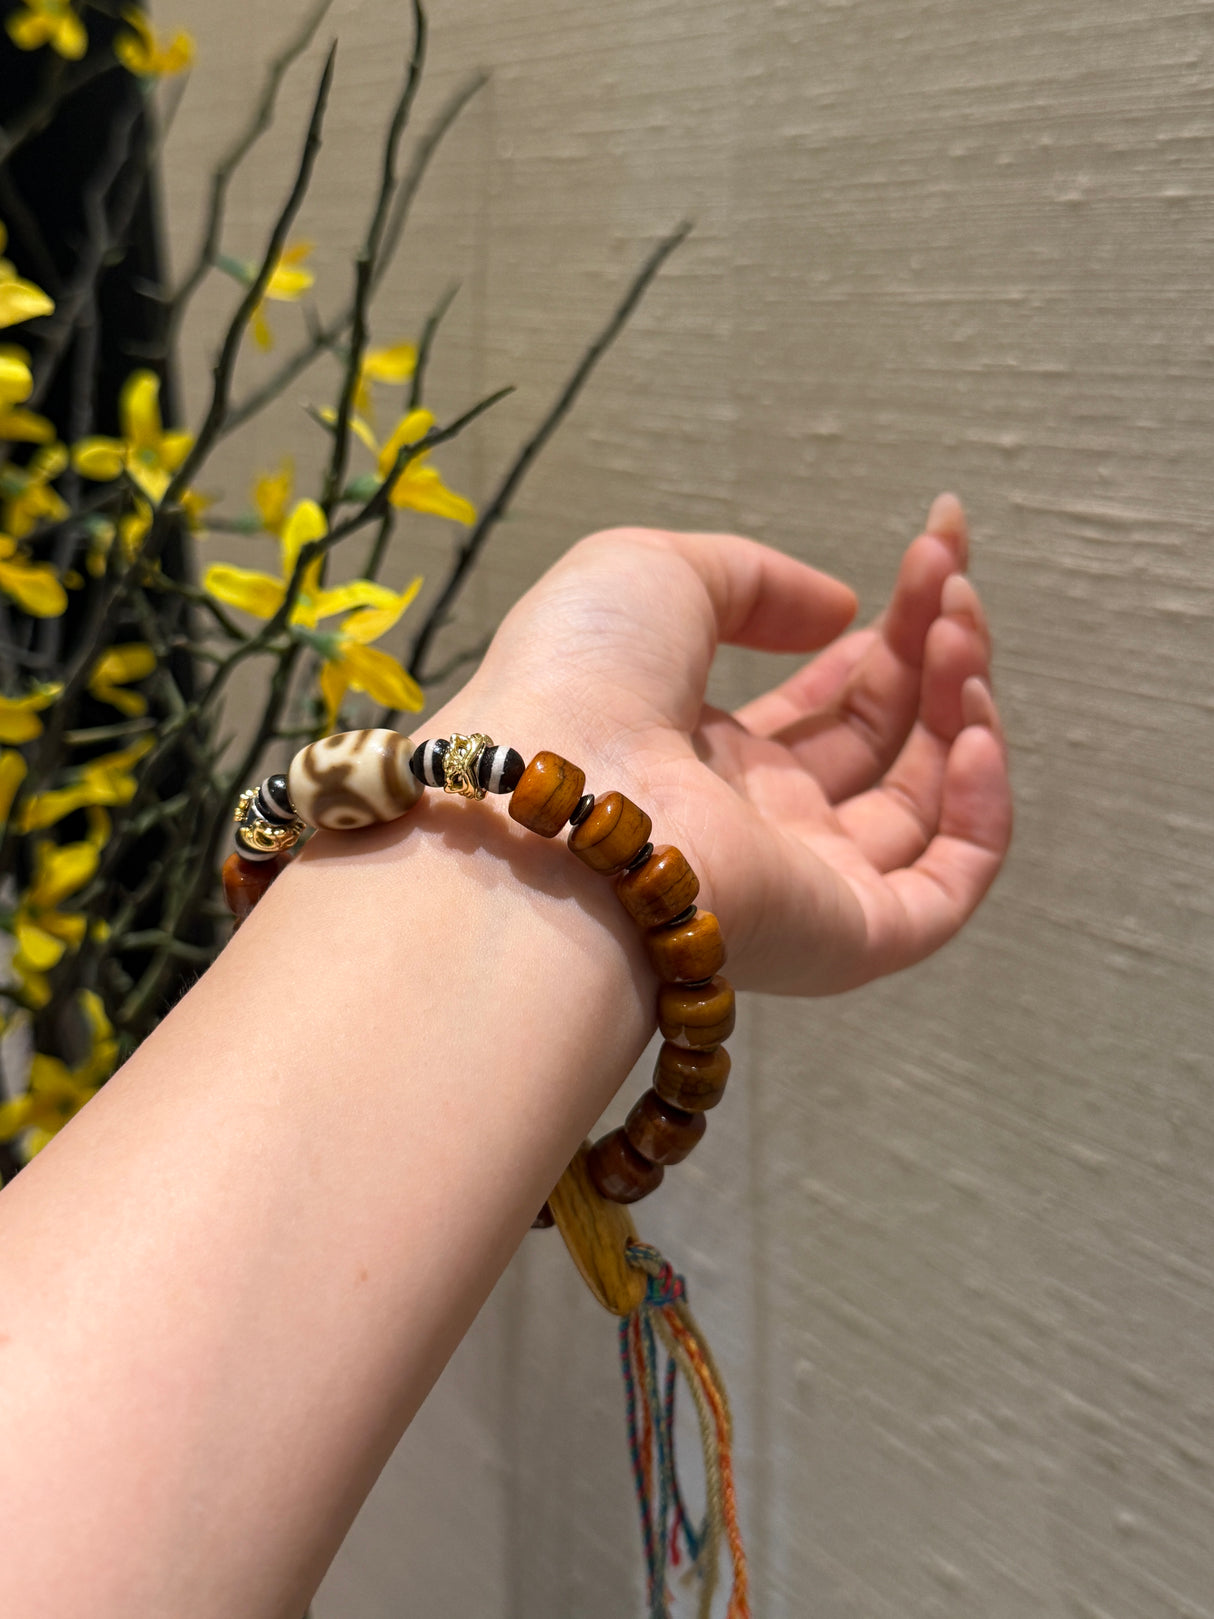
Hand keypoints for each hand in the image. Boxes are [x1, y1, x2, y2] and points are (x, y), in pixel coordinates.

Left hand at [457, 495, 1010, 995]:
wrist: (559, 788)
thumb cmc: (580, 677)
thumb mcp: (656, 575)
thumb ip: (755, 581)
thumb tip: (842, 613)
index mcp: (704, 753)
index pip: (824, 700)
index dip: (884, 629)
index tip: (931, 552)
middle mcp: (757, 822)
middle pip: (878, 741)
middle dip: (927, 650)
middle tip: (951, 575)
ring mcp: (804, 884)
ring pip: (923, 804)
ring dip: (959, 705)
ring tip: (956, 627)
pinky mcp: (845, 938)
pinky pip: (947, 885)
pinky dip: (980, 806)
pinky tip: (972, 726)